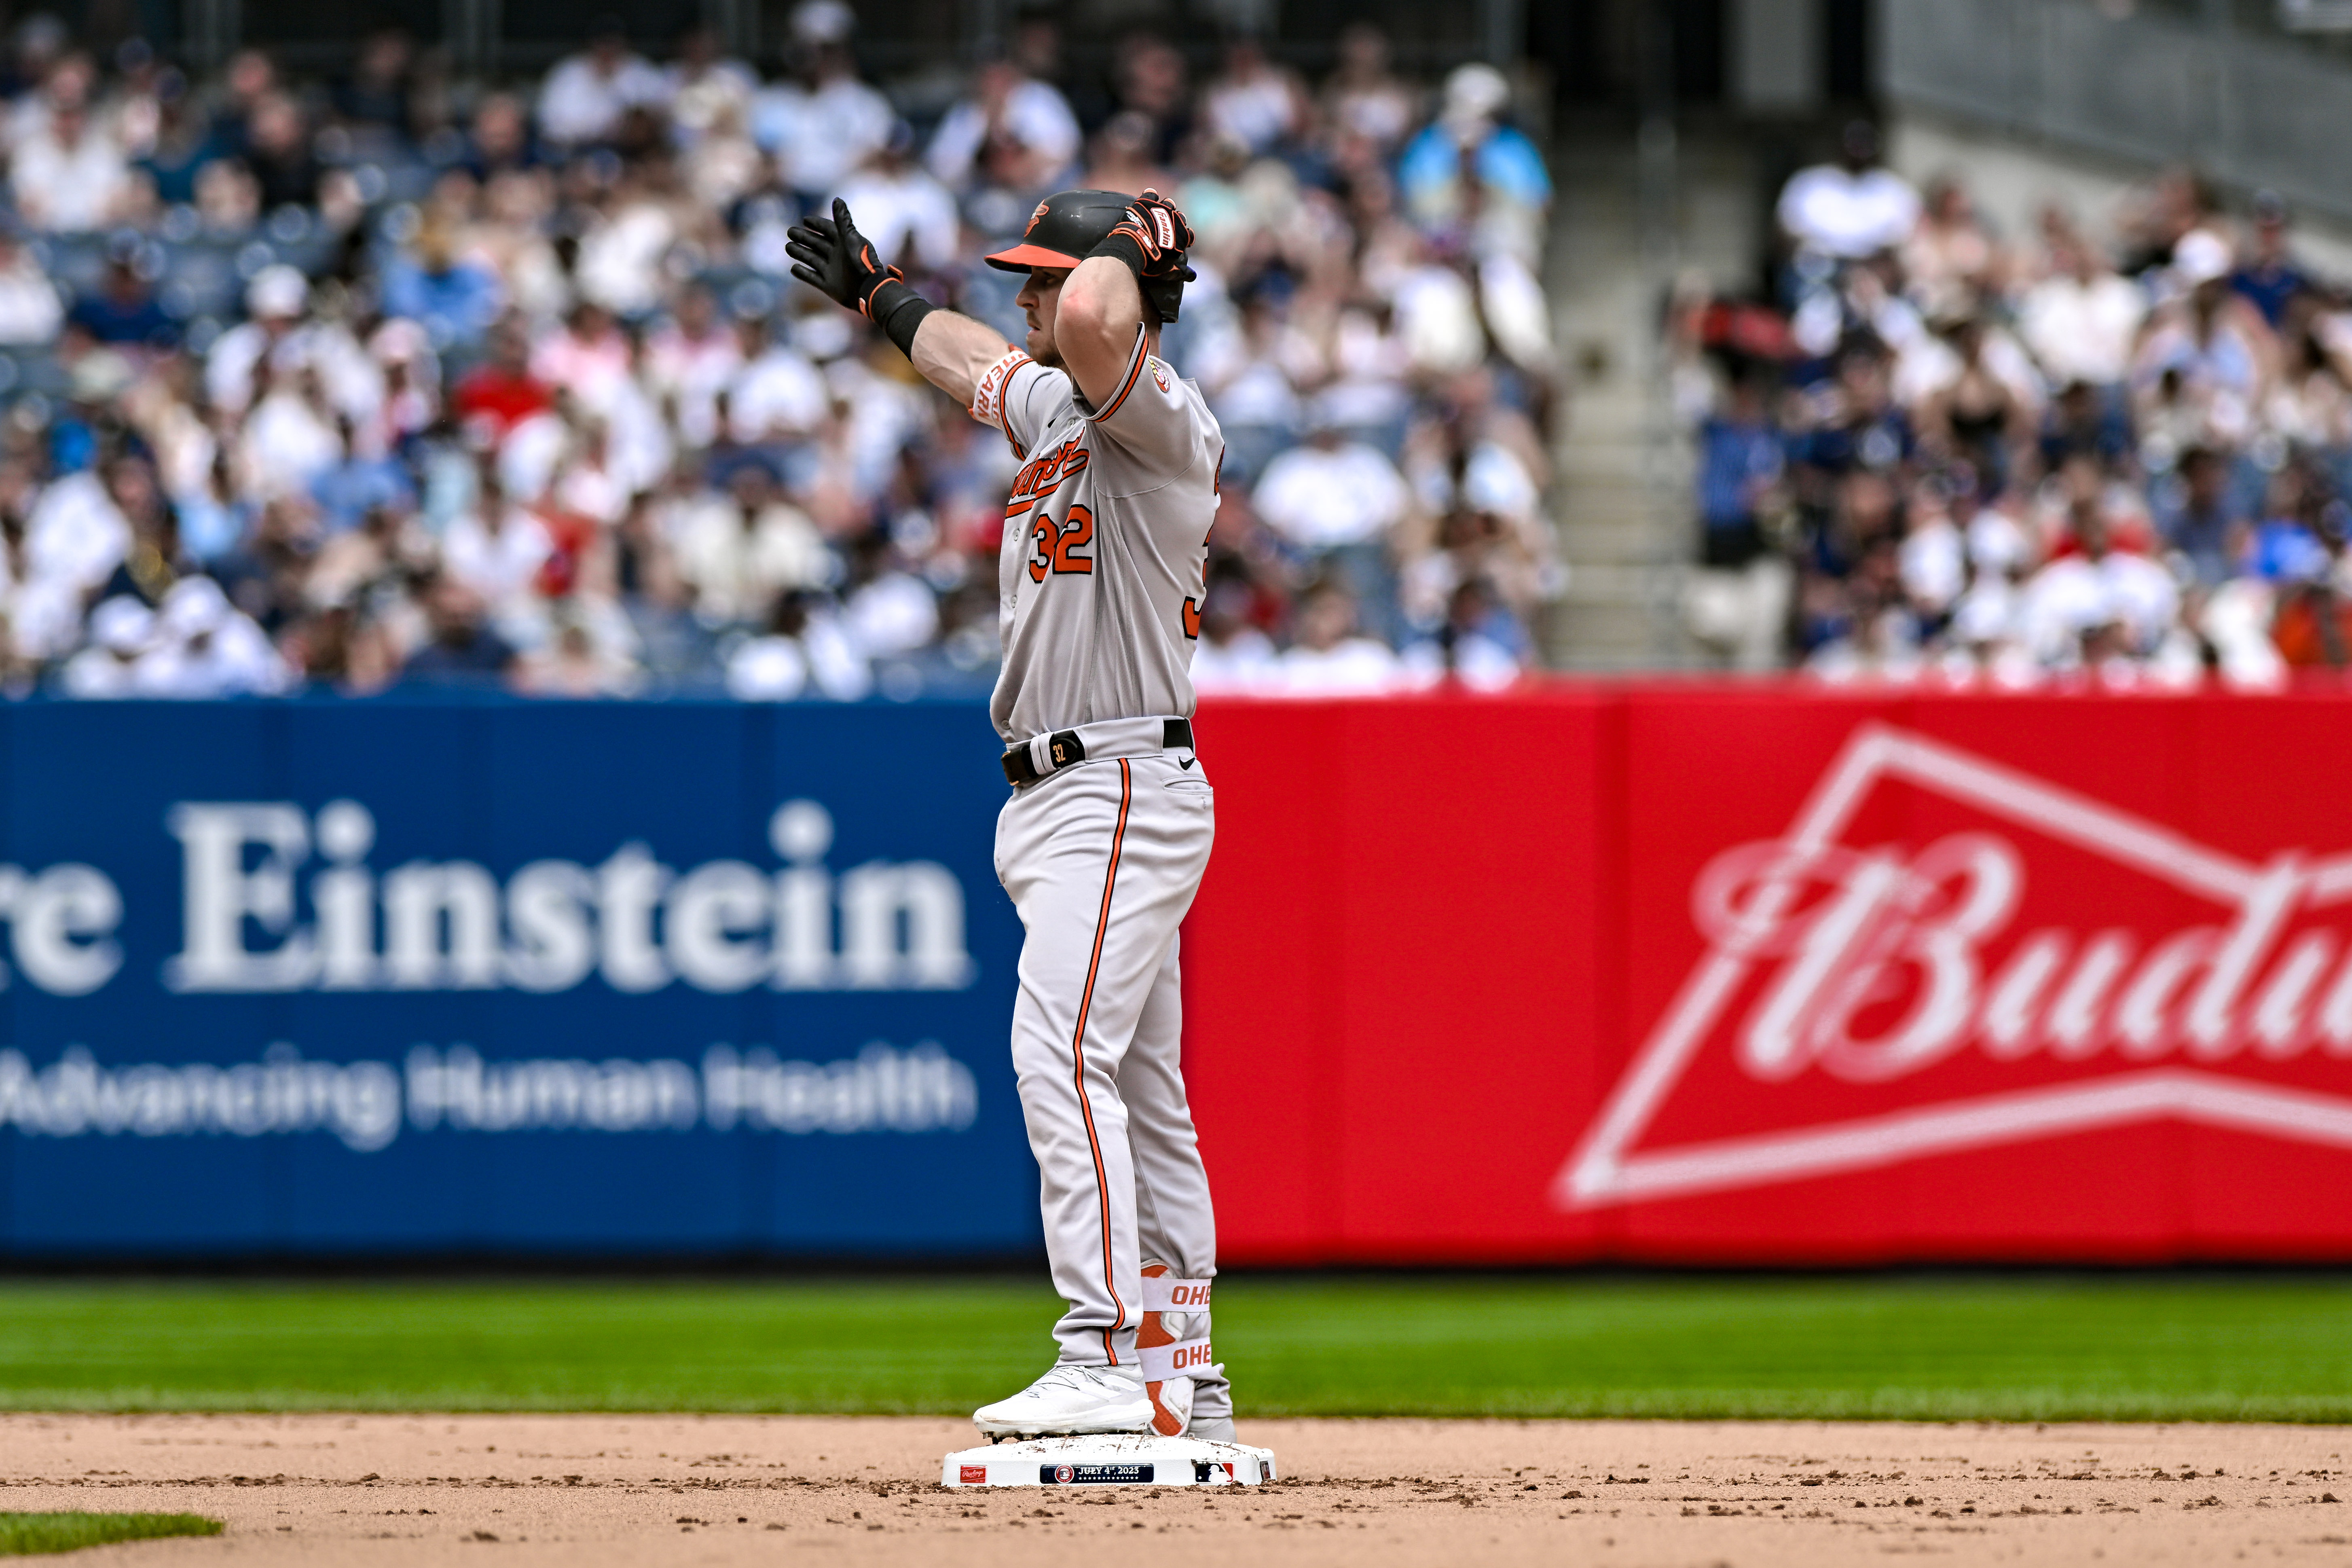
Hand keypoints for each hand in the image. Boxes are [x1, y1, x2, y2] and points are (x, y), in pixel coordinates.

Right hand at [785, 198, 902, 317]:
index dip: (817, 224)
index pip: (828, 230)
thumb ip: (842, 220)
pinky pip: (813, 278)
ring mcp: (832, 271)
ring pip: (812, 259)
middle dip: (804, 238)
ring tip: (788, 247)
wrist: (867, 290)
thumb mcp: (850, 237)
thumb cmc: (860, 261)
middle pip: (817, 244)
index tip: (805, 220)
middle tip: (790, 232)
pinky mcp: (829, 286)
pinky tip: (793, 268)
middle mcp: (837, 256)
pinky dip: (803, 273)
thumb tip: (837, 199)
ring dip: (800, 253)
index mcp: (844, 243)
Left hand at [1104, 189, 1194, 280]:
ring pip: (1169, 204)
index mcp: (1182, 236)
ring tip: (1160, 210)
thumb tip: (1192, 276)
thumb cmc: (1151, 261)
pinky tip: (1149, 197)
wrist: (1134, 247)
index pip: (1189, 235)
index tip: (1180, 240)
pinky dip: (1150, 195)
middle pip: (1180, 217)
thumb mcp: (1166, 269)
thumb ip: (1179, 271)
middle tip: (1169, 225)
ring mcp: (1162, 209)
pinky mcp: (1147, 202)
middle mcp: (1175, 220)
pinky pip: (1151, 194)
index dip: (1185, 237)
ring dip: (1166, 207)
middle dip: (1177, 221)